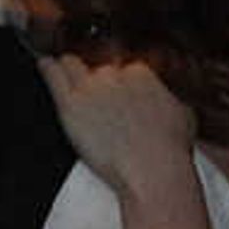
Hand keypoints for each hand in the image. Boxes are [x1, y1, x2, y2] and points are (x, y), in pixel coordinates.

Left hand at [40, 50, 198, 198]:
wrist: (152, 166)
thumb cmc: (169, 148)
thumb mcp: (182, 114)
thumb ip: (167, 98)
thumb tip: (164, 99)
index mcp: (142, 72)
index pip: (119, 63)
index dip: (112, 75)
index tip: (109, 84)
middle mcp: (115, 74)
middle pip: (93, 62)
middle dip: (90, 72)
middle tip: (86, 84)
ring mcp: (91, 86)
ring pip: (70, 62)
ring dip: (66, 66)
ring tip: (60, 69)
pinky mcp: (71, 102)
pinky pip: (52, 74)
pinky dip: (47, 67)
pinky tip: (45, 65)